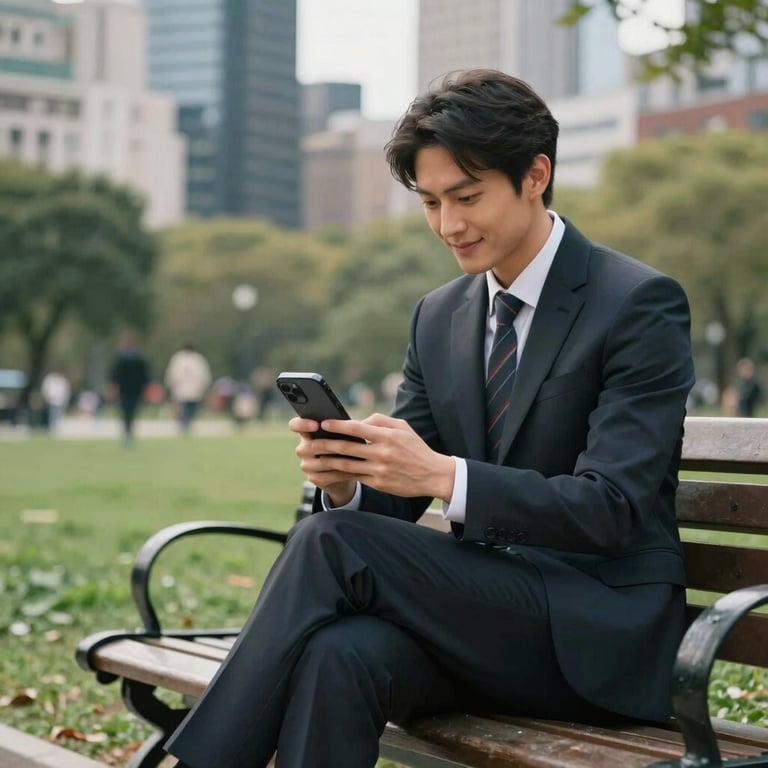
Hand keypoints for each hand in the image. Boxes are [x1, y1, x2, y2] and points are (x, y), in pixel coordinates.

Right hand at [289, 416, 358, 504]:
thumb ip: (344, 426)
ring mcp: (307, 465)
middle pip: (308, 446)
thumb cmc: (345, 444)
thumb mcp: (343, 433)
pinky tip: (355, 470)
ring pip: (320, 462)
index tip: (316, 425)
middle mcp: (303, 448)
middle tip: (344, 443)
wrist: (345, 469)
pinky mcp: (314, 478)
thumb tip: (359, 422)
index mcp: (307, 432)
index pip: (295, 425)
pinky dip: (342, 472)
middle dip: (328, 445)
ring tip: (354, 457)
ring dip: (338, 459)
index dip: (302, 424)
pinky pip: (327, 476)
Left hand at [290, 414, 454, 502]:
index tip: (323, 423)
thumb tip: (359, 421)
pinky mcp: (378, 483)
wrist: (432, 474)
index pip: (357, 429)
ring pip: (346, 464)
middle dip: (325, 444)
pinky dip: (339, 472)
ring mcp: (379, 469)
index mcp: (387, 436)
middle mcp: (381, 453)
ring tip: (313, 456)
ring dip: (327, 460)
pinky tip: (328, 469)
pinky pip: (354, 476)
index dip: (337, 426)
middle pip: (346, 448)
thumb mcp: (403, 427)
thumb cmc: (415, 448)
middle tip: (309, 441)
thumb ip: (380, 421)